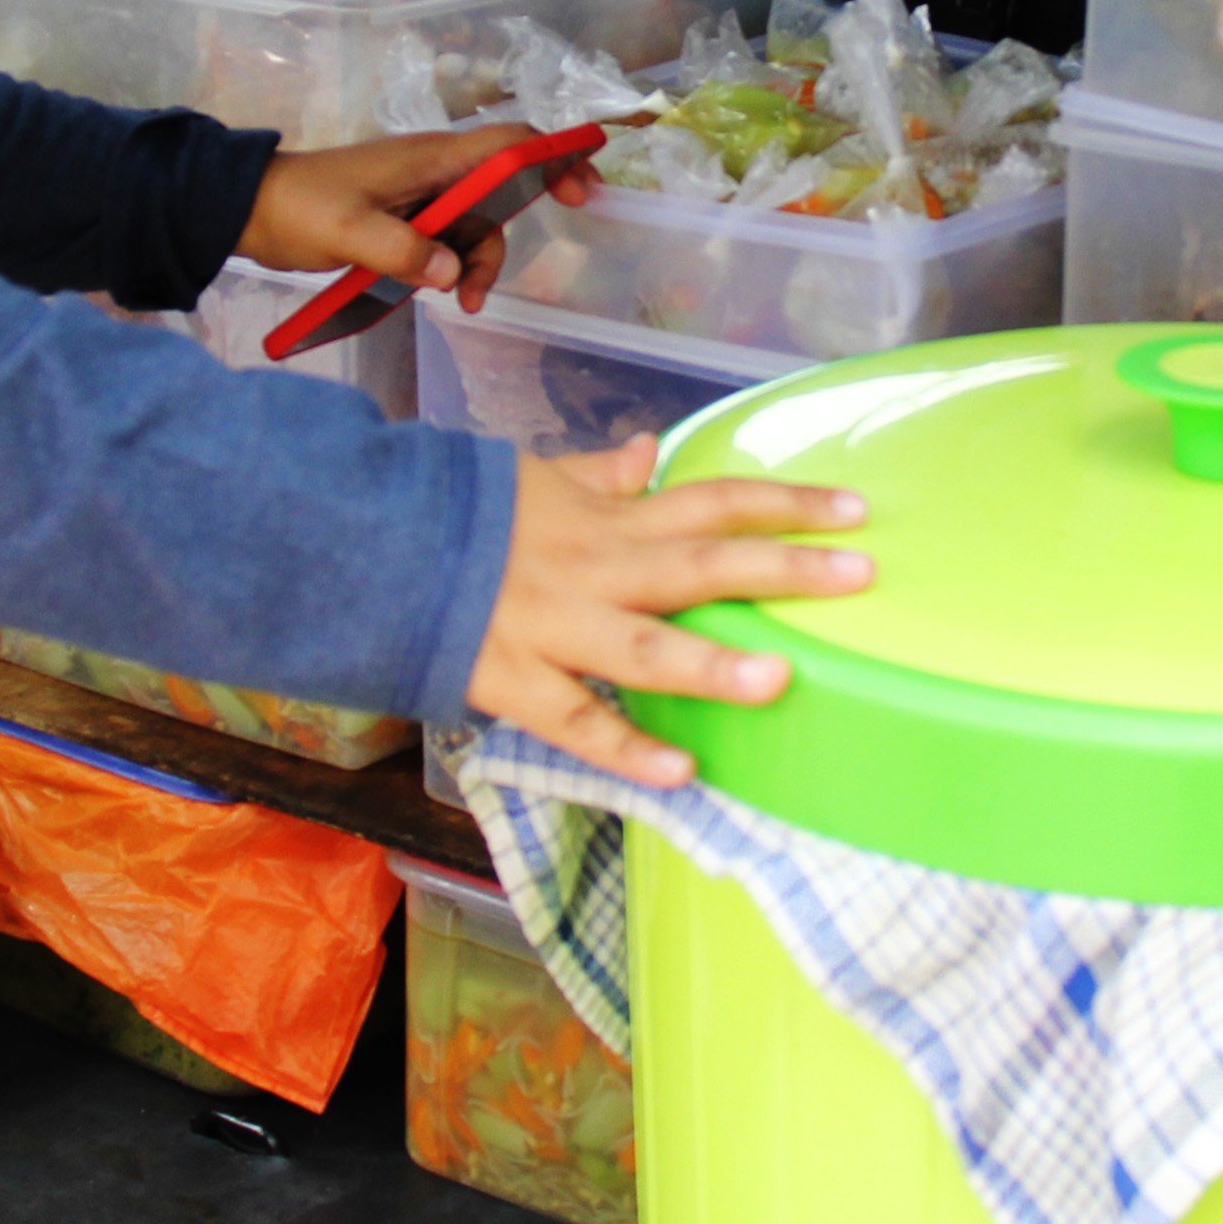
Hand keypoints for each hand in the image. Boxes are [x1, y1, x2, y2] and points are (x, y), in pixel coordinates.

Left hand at [236, 125, 599, 310]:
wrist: (250, 210)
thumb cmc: (298, 208)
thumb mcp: (347, 232)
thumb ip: (401, 251)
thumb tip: (451, 273)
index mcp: (428, 159)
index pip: (507, 144)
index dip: (552, 157)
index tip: (581, 187)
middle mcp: (433, 172)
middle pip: (500, 191)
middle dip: (519, 225)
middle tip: (518, 271)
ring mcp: (420, 196)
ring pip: (475, 224)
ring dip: (478, 262)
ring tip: (462, 303)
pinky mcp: (405, 221)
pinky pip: (449, 240)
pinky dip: (456, 267)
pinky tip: (445, 294)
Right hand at [466, 439, 871, 787]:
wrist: (362, 544)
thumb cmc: (456, 514)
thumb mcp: (530, 477)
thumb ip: (596, 472)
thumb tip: (649, 450)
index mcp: (603, 518)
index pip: (710, 501)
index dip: (783, 505)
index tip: (853, 512)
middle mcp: (591, 568)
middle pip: (698, 565)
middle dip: (781, 570)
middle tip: (860, 576)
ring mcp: (553, 628)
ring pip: (641, 649)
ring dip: (710, 666)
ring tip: (779, 678)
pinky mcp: (513, 682)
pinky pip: (576, 722)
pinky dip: (626, 749)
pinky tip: (682, 773)